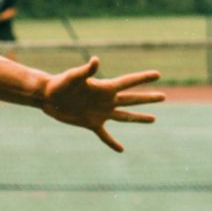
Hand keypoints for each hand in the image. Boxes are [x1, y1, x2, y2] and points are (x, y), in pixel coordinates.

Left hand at [39, 58, 162, 151]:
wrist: (48, 97)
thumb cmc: (60, 83)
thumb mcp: (74, 77)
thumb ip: (85, 70)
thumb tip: (96, 60)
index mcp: (105, 87)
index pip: (129, 82)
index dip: (143, 78)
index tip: (158, 74)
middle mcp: (106, 100)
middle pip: (132, 99)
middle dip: (147, 98)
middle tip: (163, 97)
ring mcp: (101, 112)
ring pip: (125, 116)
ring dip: (138, 117)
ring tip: (153, 119)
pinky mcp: (92, 123)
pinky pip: (105, 135)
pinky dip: (112, 142)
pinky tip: (121, 150)